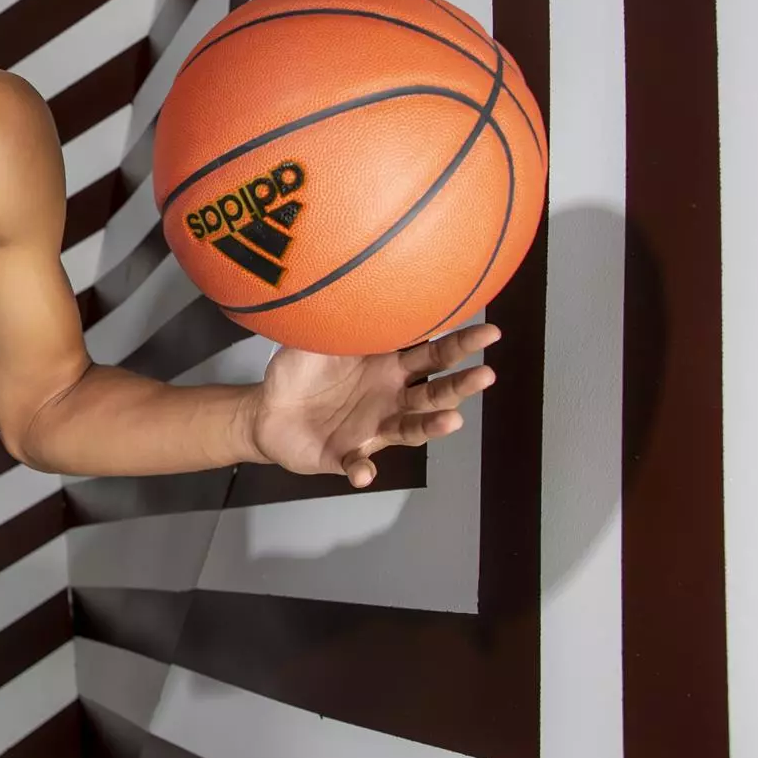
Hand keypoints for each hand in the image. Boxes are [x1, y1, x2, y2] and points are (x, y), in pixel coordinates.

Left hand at [244, 323, 500, 487]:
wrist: (267, 411)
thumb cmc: (298, 371)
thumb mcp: (314, 338)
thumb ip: (336, 318)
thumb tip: (351, 285)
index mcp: (389, 366)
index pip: (433, 354)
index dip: (461, 344)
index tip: (489, 332)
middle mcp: (391, 399)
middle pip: (434, 392)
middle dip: (462, 385)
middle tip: (486, 374)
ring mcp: (373, 429)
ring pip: (411, 430)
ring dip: (431, 427)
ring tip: (452, 421)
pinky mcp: (348, 456)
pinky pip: (358, 464)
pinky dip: (362, 469)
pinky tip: (364, 472)